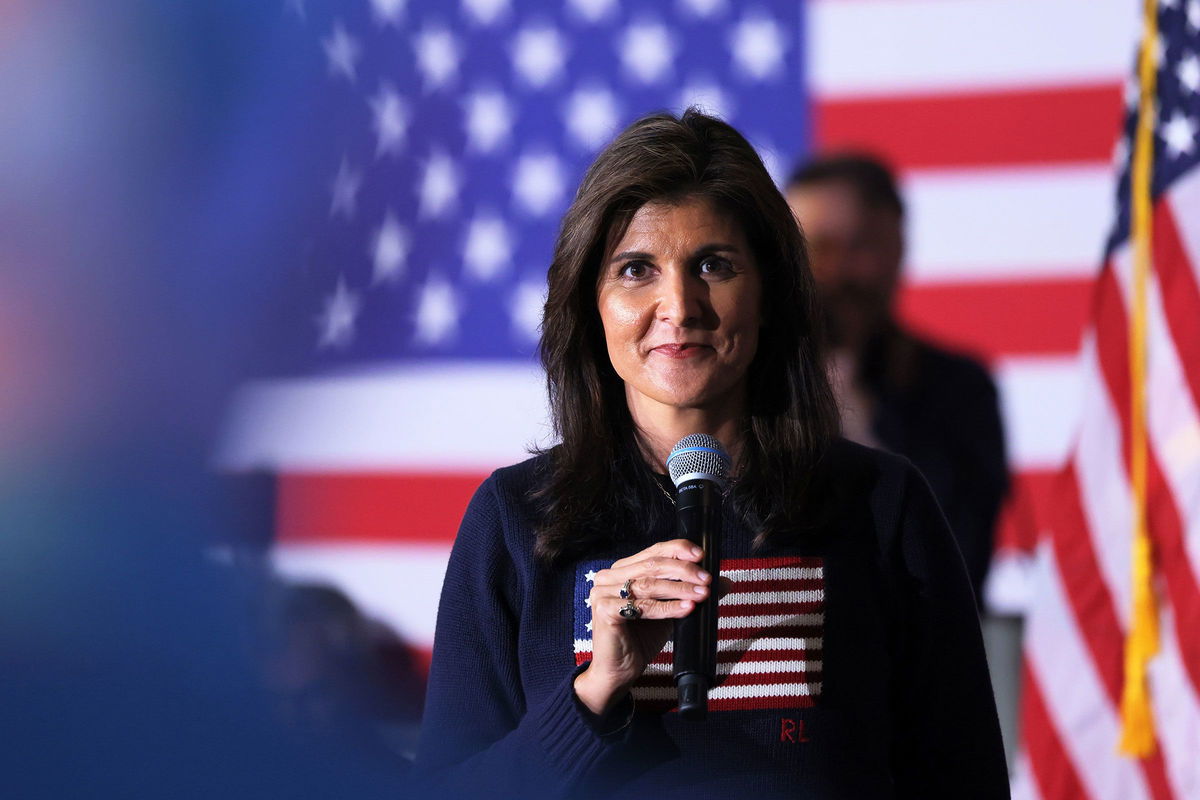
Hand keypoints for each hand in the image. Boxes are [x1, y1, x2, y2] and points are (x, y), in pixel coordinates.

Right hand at [573, 539, 712, 714]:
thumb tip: (724, 582)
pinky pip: (642, 607)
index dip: (678, 550)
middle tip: (707, 580)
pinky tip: (687, 608)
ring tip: (702, 594)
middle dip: (684, 571)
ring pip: (649, 584)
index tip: (702, 555)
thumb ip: (690, 593)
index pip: (653, 551)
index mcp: (622, 570)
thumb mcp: (670, 611)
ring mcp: (603, 592)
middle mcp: (609, 577)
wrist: (618, 671)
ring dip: (680, 589)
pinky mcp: (605, 610)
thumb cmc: (641, 639)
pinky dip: (667, 607)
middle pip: (652, 565)